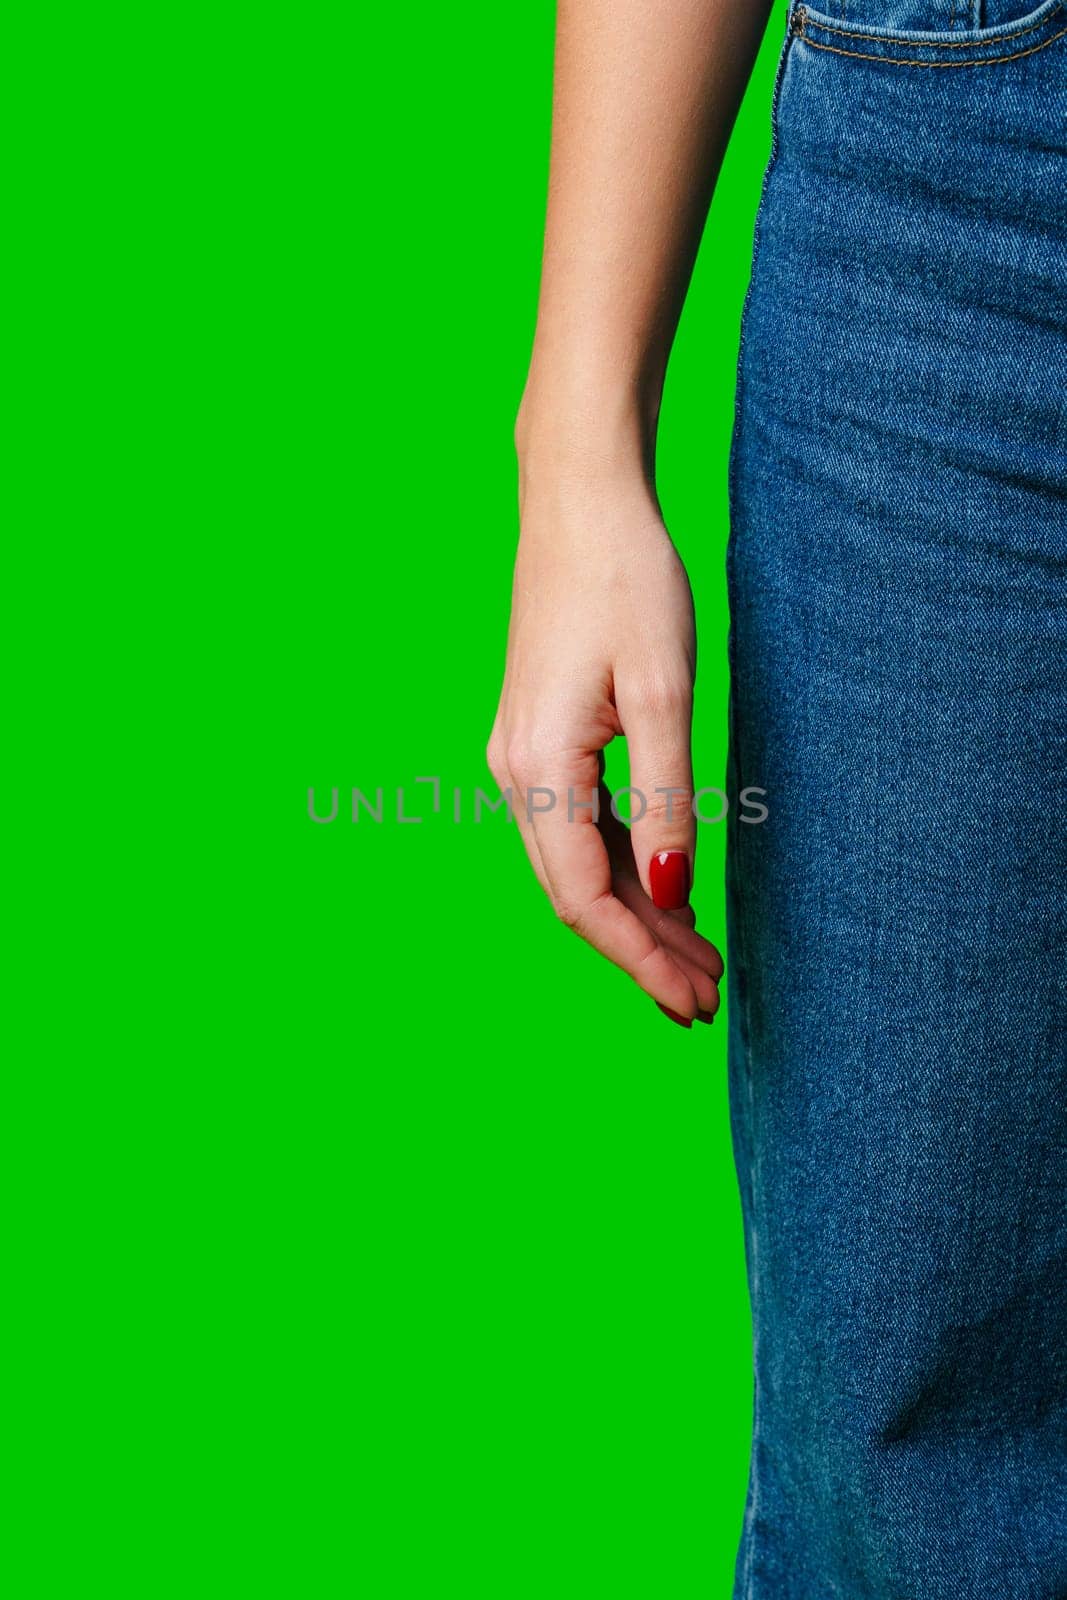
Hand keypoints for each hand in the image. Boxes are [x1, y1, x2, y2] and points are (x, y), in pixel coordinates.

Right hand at [487, 461, 722, 1024]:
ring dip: (636, 913)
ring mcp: (524, 756)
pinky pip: (580, 825)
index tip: (693, 1001)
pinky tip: (666, 885)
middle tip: (707, 996)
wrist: (579, 498)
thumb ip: (667, 801)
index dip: (639, 960)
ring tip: (699, 956)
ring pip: (579, 863)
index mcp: (537, 769)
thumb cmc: (624, 580)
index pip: (585, 898)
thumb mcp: (663, 694)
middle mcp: (516, 773)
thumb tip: (671, 895)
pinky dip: (626, 864)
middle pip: (578, 893)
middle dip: (641, 951)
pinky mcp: (542, 737)